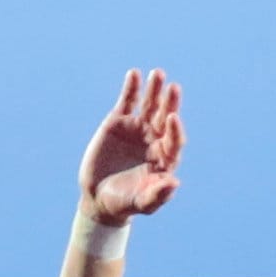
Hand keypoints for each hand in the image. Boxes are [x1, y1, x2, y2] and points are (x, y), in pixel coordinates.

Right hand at [80, 69, 185, 225]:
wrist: (100, 197)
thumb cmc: (126, 203)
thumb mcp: (142, 203)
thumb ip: (158, 195)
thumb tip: (175, 183)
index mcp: (166, 157)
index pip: (175, 140)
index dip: (175, 130)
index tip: (173, 118)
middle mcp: (155, 139)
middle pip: (166, 118)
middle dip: (170, 103)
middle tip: (174, 88)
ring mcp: (138, 128)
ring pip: (149, 105)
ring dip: (154, 90)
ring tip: (157, 73)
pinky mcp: (118, 121)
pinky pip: (127, 102)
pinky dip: (131, 88)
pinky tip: (134, 74)